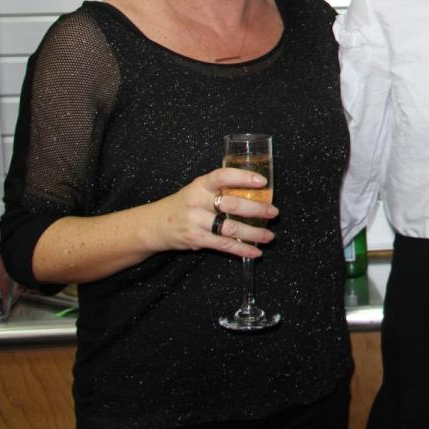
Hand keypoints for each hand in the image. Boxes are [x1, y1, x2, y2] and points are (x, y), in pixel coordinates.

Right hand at [147, 167, 277, 257]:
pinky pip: (223, 245)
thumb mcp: (197, 190)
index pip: (222, 176)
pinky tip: (255, 252)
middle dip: (256, 209)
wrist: (154, 225)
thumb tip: (256, 192)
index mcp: (201, 184)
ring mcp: (195, 221)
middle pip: (232, 205)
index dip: (243, 177)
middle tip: (273, 212)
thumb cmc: (184, 205)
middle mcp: (197, 201)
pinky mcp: (195, 239)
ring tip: (269, 236)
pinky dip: (241, 249)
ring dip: (253, 233)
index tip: (262, 181)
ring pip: (230, 227)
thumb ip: (220, 190)